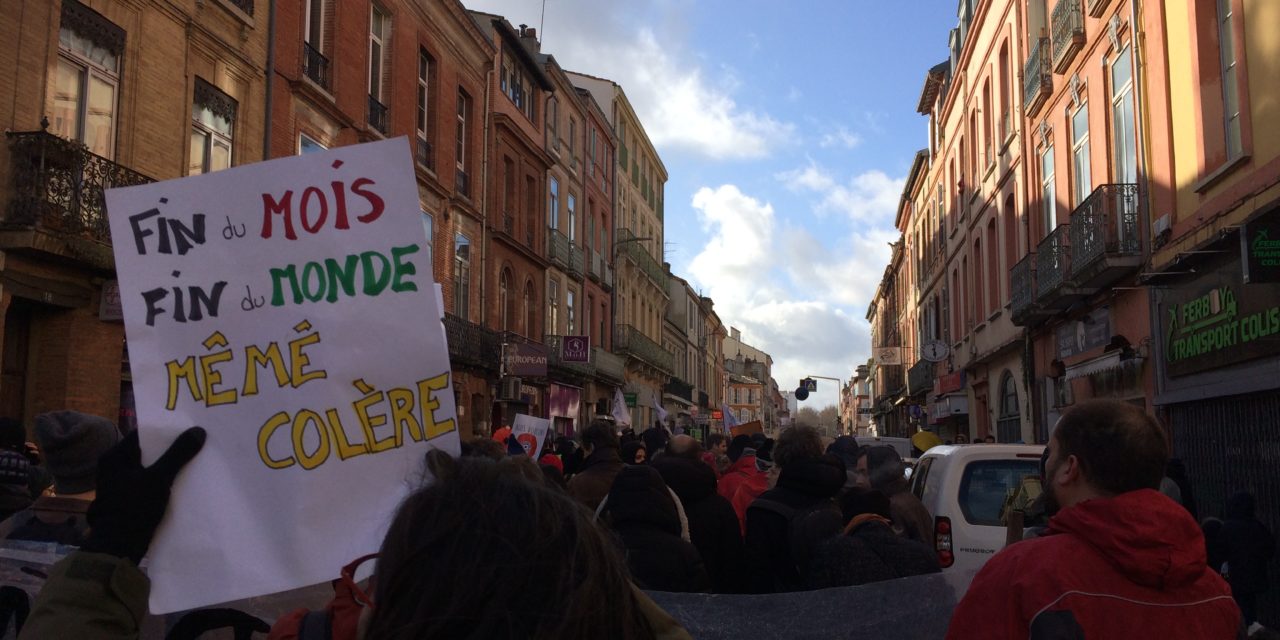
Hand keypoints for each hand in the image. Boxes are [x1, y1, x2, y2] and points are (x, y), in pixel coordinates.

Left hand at [81, 427, 205, 563]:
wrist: (120, 546)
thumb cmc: (135, 508)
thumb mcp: (159, 478)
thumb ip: (178, 454)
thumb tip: (199, 430)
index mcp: (114, 457)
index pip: (142, 434)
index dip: (164, 429)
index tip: (187, 426)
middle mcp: (115, 467)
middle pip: (147, 450)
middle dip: (170, 447)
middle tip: (194, 441)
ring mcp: (122, 483)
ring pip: (151, 466)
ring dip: (169, 463)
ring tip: (193, 458)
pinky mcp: (130, 497)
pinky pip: (150, 480)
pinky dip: (165, 478)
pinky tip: (184, 478)